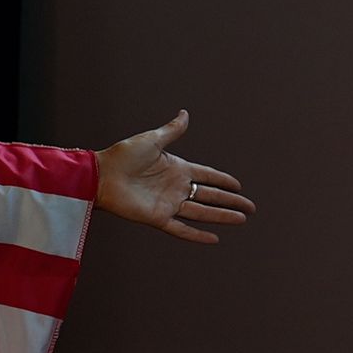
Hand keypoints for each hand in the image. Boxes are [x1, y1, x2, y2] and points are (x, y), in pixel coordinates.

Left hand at [93, 111, 253, 244]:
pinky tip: (214, 239)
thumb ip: (172, 131)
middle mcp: (176, 187)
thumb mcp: (151, 140)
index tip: (239, 186)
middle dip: (230, 202)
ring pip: (201, 213)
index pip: (207, 176)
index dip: (224, 181)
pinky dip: (197, 235)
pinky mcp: (158, 218)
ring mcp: (168, 204)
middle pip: (210, 196)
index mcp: (177, 168)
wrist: (102, 175)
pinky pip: (181, 228)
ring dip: (221, 217)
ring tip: (241, 220)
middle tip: (250, 209)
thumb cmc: (123, 155)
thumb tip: (185, 113)